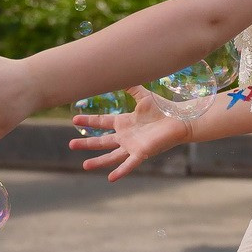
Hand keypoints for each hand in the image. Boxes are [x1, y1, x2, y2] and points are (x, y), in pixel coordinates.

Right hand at [67, 86, 193, 180]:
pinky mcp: (142, 152)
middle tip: (71, 144)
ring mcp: (133, 146)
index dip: (88, 121)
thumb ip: (131, 86)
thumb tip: (119, 73)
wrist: (180, 119)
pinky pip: (130, 164)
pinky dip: (120, 171)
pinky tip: (111, 178)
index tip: (74, 119)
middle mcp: (126, 136)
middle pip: (102, 142)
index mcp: (124, 123)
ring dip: (98, 162)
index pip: (102, 123)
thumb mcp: (143, 95)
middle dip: (86, 144)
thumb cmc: (163, 109)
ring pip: (112, 156)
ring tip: (84, 166)